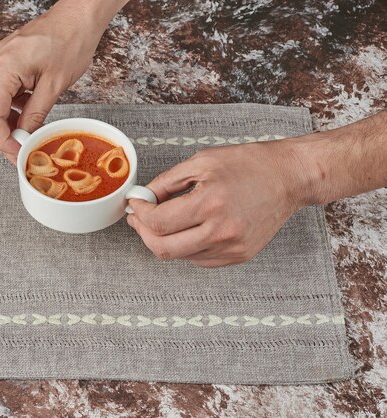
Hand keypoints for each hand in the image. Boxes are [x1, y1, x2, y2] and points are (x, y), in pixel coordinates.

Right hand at [0, 1, 122, 162]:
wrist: (77, 19)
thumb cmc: (70, 42)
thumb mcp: (54, 86)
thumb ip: (35, 115)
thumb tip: (24, 138)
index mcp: (4, 67)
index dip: (2, 140)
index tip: (16, 155)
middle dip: (5, 135)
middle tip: (20, 154)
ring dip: (10, 123)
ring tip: (28, 139)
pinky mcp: (6, 62)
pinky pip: (4, 92)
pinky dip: (14, 108)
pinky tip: (28, 119)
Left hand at [127, 140, 315, 266]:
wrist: (289, 178)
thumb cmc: (248, 164)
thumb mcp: (201, 162)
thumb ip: (166, 182)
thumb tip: (143, 198)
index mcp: (210, 204)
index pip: (158, 222)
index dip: (139, 214)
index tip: (136, 204)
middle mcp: (222, 232)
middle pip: (163, 248)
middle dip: (144, 233)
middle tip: (139, 218)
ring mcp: (232, 248)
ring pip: (179, 256)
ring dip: (164, 239)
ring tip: (164, 220)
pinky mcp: (239, 256)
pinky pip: (199, 259)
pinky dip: (185, 246)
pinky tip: (187, 228)